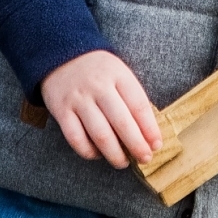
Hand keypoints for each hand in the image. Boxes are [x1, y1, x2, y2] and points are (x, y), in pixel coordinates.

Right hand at [40, 50, 163, 168]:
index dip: (150, 129)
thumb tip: (148, 132)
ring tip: (122, 162)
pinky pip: (76, 138)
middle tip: (145, 158)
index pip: (139, 106)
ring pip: (100, 134)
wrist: (61, 54)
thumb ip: (132, 97)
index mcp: (118, 75)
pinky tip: (97, 154)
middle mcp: (98, 86)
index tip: (156, 144)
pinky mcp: (61, 110)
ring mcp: (79, 99)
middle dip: (136, 145)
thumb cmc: (98, 70)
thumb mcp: (119, 73)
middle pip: (122, 122)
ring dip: (114, 153)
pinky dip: (88, 151)